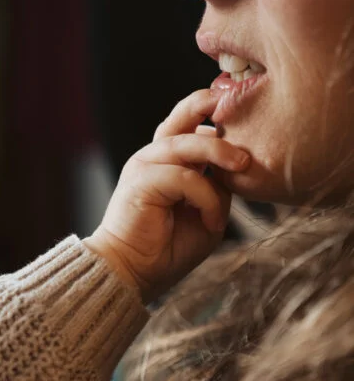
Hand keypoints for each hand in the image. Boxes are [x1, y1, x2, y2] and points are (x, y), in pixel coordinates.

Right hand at [84, 90, 250, 302]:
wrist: (136, 272)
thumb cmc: (169, 247)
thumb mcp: (207, 211)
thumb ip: (218, 187)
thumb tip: (237, 168)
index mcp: (167, 161)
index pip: (188, 123)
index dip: (213, 111)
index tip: (243, 112)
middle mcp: (154, 158)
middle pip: (181, 118)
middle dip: (212, 108)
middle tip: (244, 121)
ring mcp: (144, 167)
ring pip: (186, 144)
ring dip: (219, 152)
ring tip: (243, 165)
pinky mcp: (141, 182)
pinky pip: (184, 177)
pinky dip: (205, 198)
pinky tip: (212, 221)